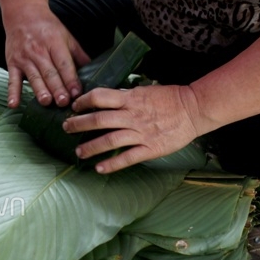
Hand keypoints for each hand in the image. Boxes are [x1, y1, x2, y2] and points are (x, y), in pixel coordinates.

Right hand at [3, 4, 90, 107]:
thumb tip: (95, 72)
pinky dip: (13, 92)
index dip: (71, 79)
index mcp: (55, 43)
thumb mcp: (67, 37)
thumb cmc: (47, 28)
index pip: (64, 64)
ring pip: (34, 77)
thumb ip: (79, 55)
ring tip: (46, 102)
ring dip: (40, 90)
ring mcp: (24, 58)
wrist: (23, 14)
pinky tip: (14, 104)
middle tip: (64, 102)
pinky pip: (12, 80)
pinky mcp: (12, 63)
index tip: (77, 93)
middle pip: (49, 72)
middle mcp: (39, 51)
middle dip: (57, 88)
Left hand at [62, 85, 200, 172]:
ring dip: (90, 147)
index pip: (99, 97)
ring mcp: (140, 133)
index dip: (83, 101)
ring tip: (78, 152)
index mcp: (130, 99)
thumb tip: (108, 98)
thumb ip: (126, 96)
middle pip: (99, 119)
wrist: (193, 110)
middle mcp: (132, 115)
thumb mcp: (145, 91)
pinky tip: (99, 168)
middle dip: (79, 124)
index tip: (74, 106)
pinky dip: (111, 164)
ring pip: (109, 140)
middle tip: (66, 128)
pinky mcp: (150, 148)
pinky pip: (127, 158)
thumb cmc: (170, 98)